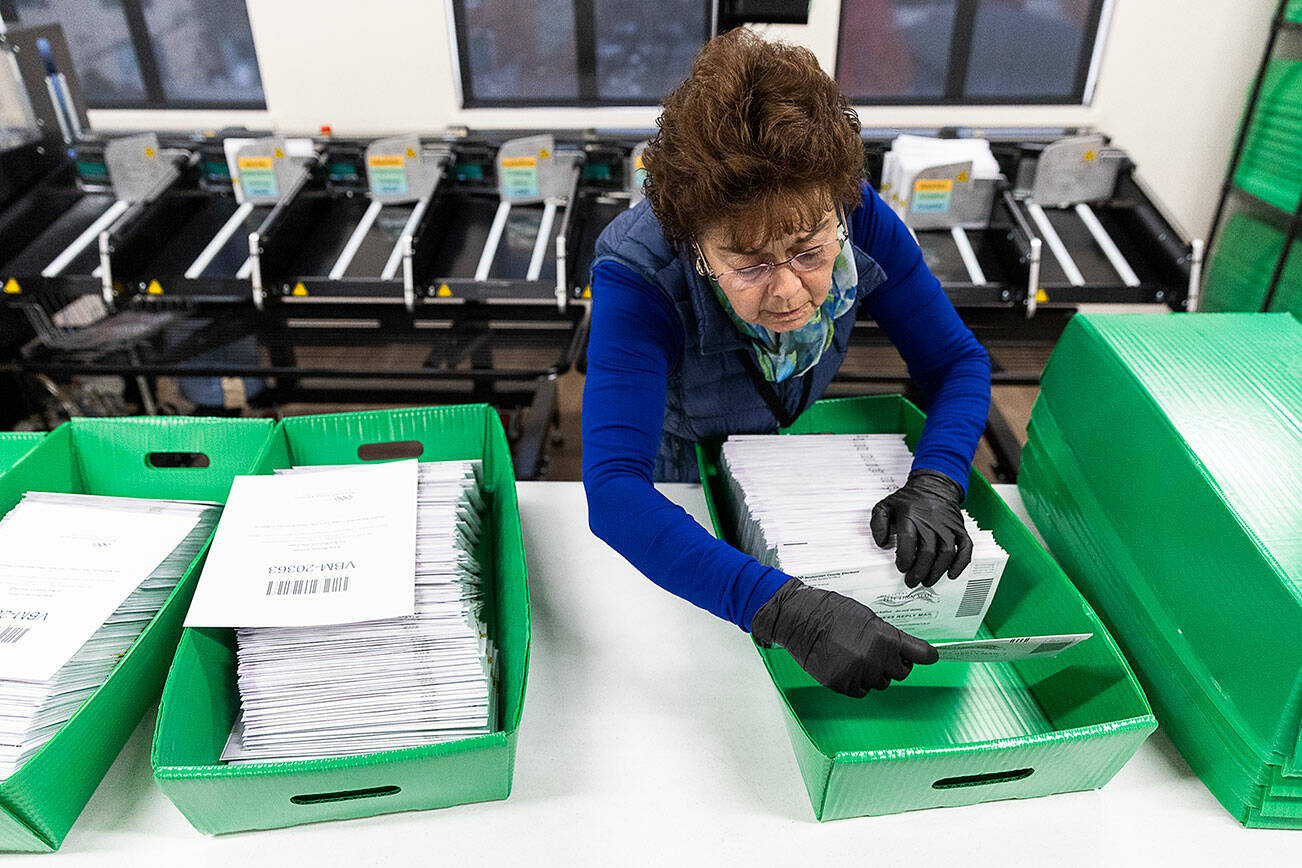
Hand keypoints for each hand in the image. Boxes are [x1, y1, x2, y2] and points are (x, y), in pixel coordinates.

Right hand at [750, 578, 937, 696]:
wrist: (800, 618)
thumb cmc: (832, 611)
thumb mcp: (868, 617)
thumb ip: (889, 636)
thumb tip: (905, 650)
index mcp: (886, 638)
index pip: (921, 654)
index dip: (926, 655)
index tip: (930, 656)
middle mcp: (876, 659)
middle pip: (901, 673)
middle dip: (894, 664)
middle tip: (879, 652)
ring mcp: (858, 673)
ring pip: (880, 683)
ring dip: (874, 674)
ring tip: (856, 656)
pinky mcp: (841, 684)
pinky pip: (861, 691)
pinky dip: (857, 683)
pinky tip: (846, 666)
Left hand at [870, 469, 972, 588]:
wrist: (934, 485)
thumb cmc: (909, 500)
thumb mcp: (886, 506)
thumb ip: (878, 524)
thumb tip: (882, 543)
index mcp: (910, 514)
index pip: (908, 540)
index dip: (905, 558)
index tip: (901, 568)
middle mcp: (931, 520)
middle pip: (928, 550)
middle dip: (919, 571)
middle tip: (912, 581)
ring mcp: (947, 525)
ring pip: (946, 552)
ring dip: (937, 571)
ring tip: (927, 581)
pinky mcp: (960, 528)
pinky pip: (966, 547)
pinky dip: (961, 563)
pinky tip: (952, 574)